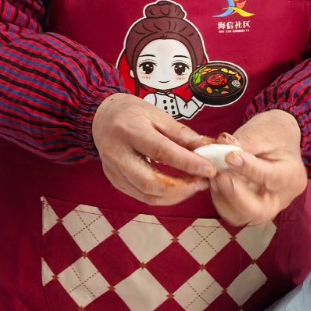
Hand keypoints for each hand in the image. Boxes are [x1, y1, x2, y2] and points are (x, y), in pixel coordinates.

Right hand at [91, 93, 214, 205]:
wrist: (101, 117)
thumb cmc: (132, 113)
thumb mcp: (158, 115)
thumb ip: (182, 134)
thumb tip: (207, 149)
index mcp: (129, 130)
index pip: (160, 151)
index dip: (187, 163)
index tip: (209, 169)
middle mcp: (117, 154)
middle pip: (151, 182)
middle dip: (182, 188)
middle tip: (202, 182)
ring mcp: (113, 171)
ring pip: (147, 195)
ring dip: (175, 196)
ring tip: (194, 185)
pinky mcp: (114, 181)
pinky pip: (141, 197)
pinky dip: (163, 197)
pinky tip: (177, 188)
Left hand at [206, 110, 308, 225]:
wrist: (278, 142)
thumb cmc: (274, 134)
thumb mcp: (263, 132)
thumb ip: (245, 142)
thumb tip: (221, 146)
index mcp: (292, 176)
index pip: (271, 178)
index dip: (248, 169)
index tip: (229, 156)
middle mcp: (281, 198)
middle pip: (260, 211)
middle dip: (235, 196)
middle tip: (219, 177)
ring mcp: (266, 206)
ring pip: (242, 216)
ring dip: (223, 198)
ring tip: (213, 176)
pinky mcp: (251, 209)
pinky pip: (233, 213)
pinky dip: (220, 199)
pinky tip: (214, 181)